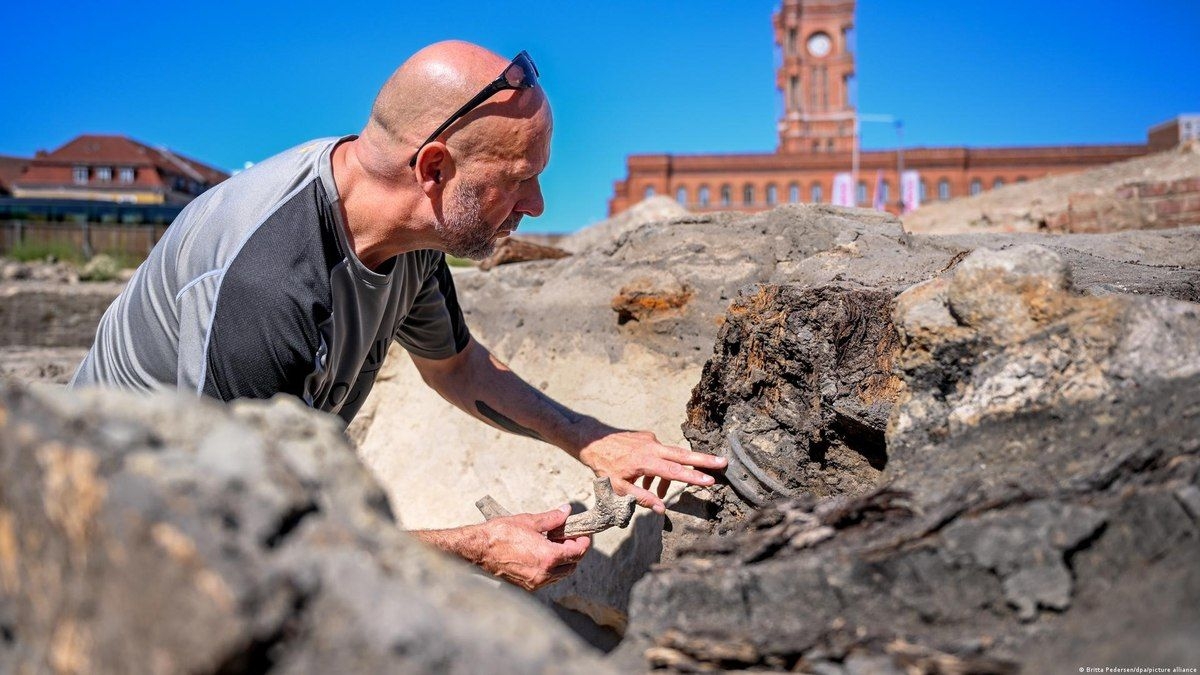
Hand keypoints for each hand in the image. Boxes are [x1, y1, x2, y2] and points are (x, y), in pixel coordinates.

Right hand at [476, 505, 590, 590]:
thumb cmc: (500, 534)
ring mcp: (534, 583)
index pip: (577, 553)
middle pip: (571, 566)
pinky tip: (542, 555)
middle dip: (574, 552)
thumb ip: (552, 519)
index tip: (583, 535)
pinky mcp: (525, 586)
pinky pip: (546, 579)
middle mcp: (544, 574)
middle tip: (569, 538)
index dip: (583, 543)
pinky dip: (550, 569)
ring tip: (554, 546)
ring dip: (562, 562)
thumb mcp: (529, 521)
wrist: (477, 549)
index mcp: (548, 557)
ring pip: (559, 575)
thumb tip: (566, 512)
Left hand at [578, 430, 727, 513]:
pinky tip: (646, 480)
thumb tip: (661, 508)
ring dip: (671, 474)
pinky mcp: (648, 437)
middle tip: (724, 462)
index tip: (711, 479)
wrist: (592, 441)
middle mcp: (652, 447)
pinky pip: (660, 454)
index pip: (675, 471)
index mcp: (646, 461)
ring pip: (671, 457)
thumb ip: (641, 498)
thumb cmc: (604, 466)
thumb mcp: (619, 488)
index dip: (693, 477)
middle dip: (704, 460)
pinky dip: (658, 468)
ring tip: (657, 492)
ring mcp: (651, 440)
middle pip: (683, 455)